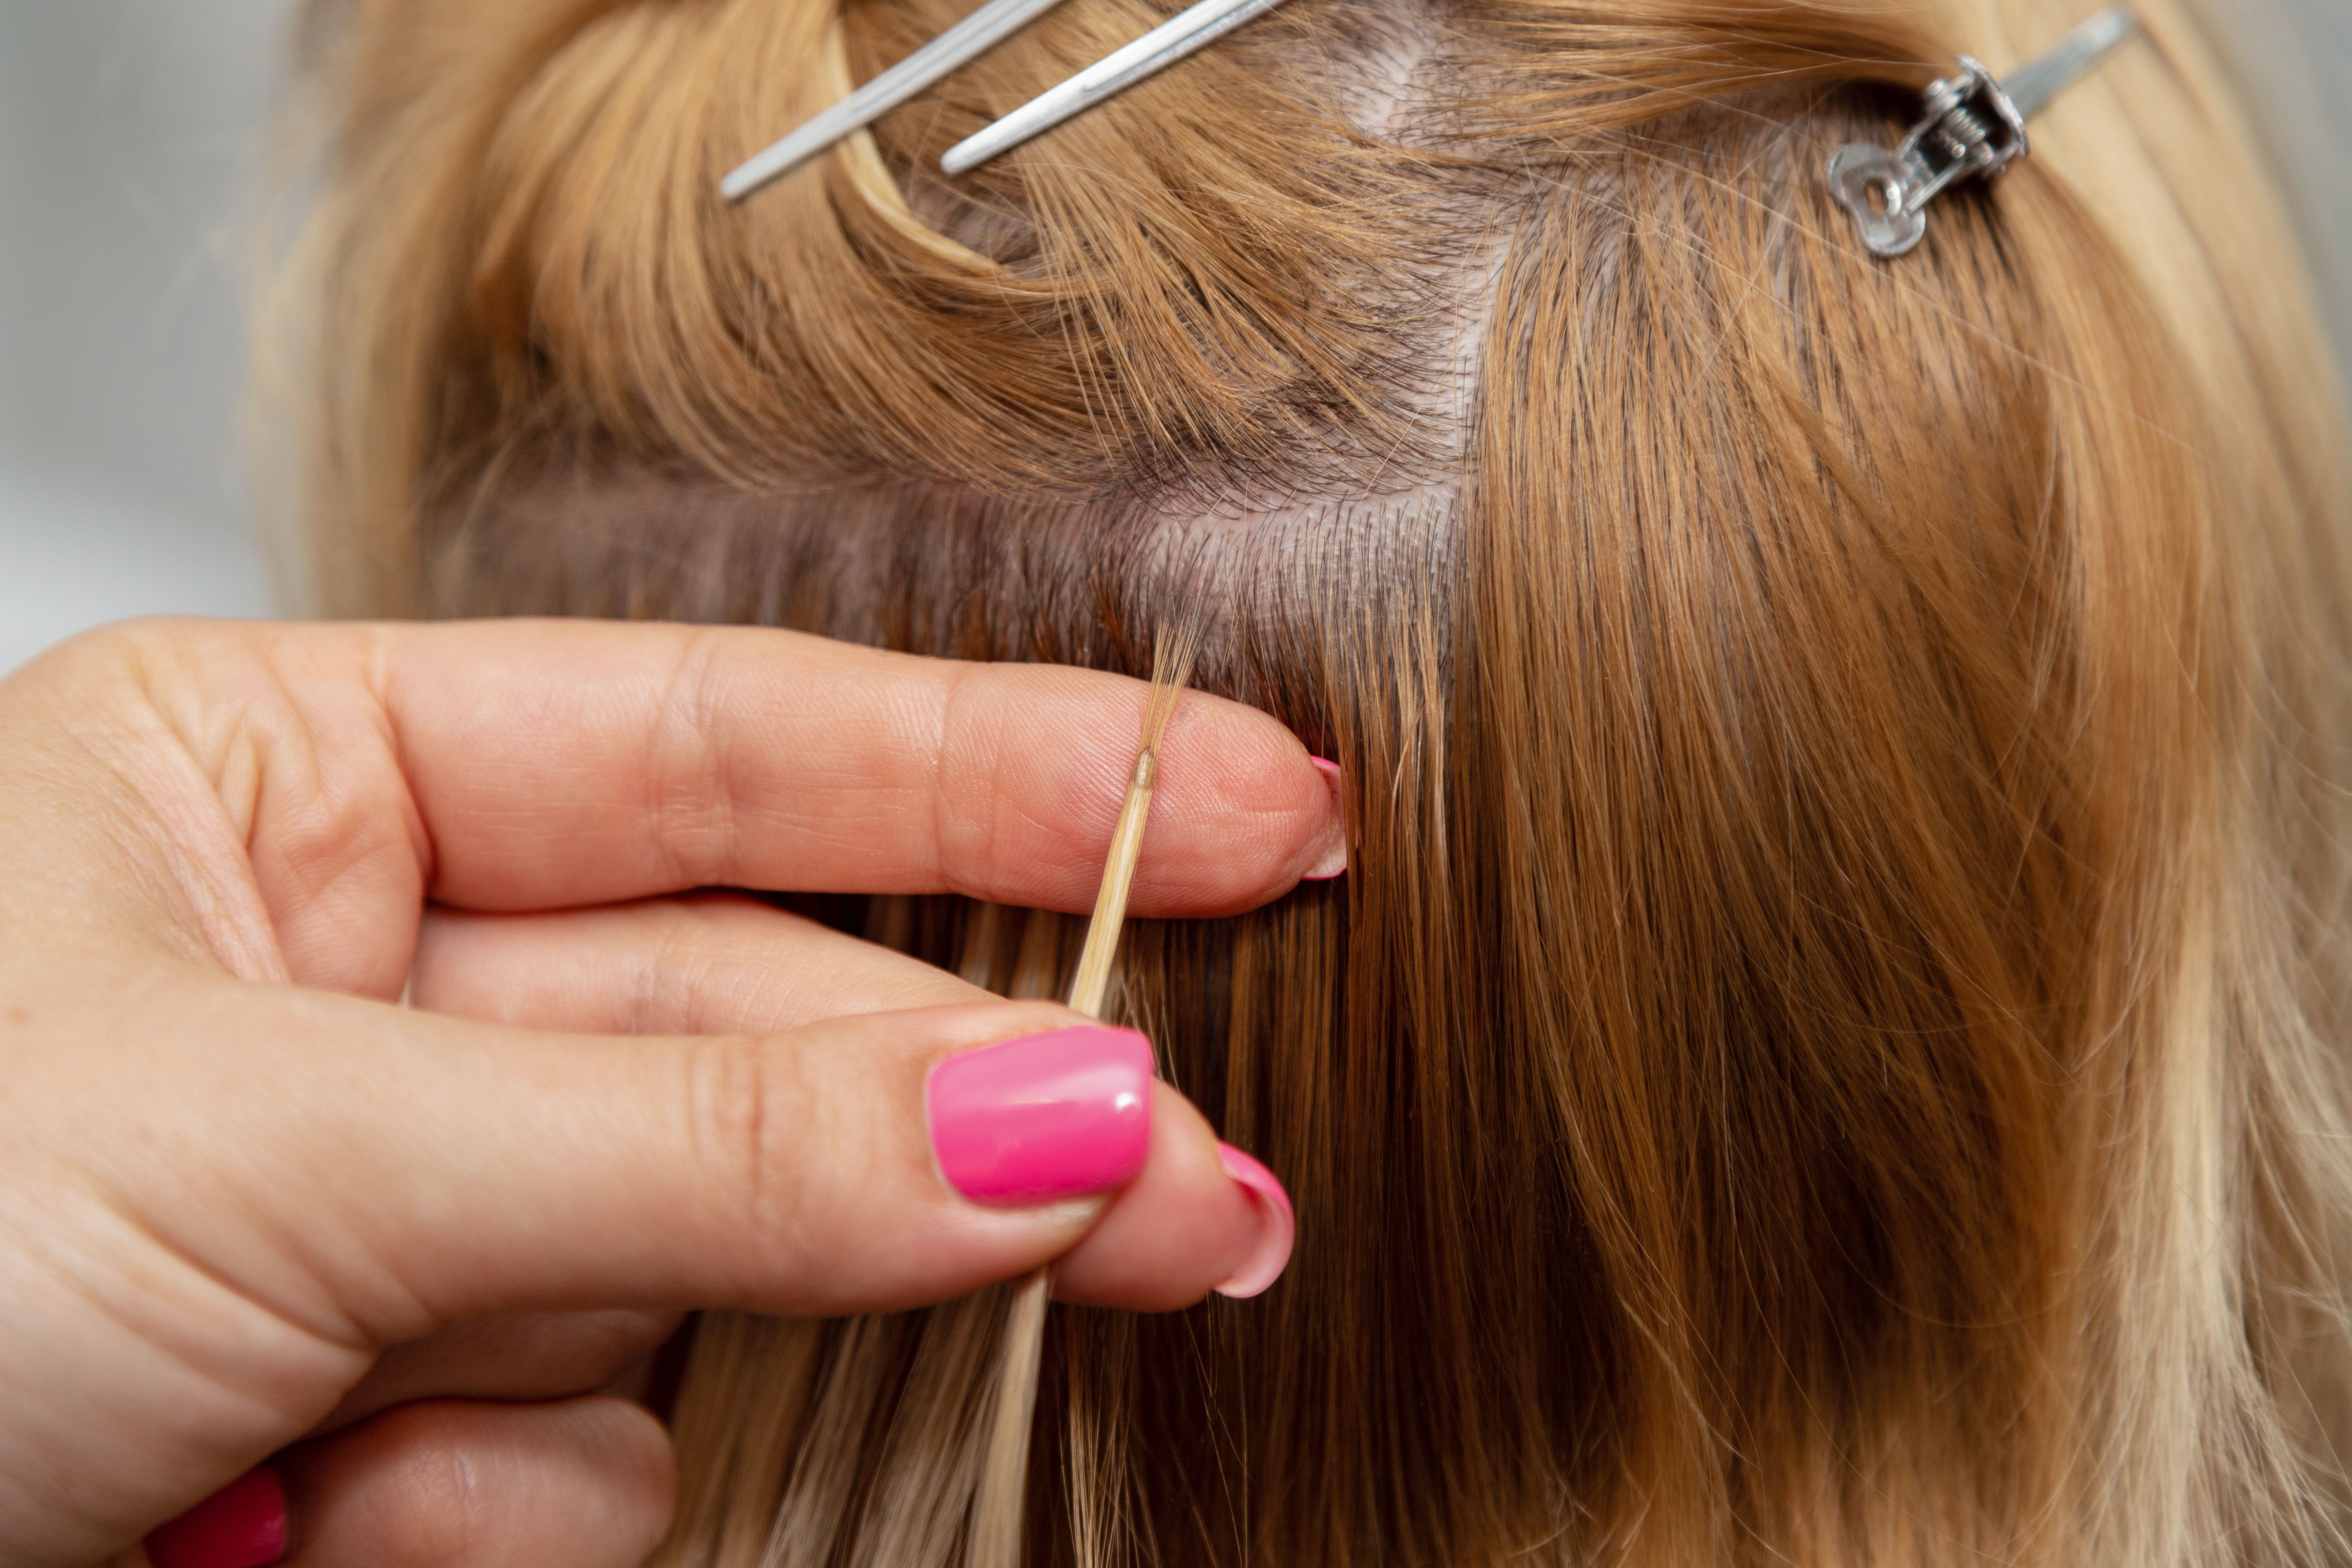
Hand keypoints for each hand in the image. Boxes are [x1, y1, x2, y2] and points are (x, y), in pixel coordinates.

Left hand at [0, 618, 1337, 1567]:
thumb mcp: (278, 1150)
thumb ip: (694, 1150)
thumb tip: (1052, 1125)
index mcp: (286, 792)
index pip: (730, 746)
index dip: (1004, 777)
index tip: (1232, 802)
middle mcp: (358, 981)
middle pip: (760, 1035)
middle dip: (968, 1127)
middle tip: (1202, 1193)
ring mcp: (390, 1206)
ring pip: (699, 1268)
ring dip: (658, 1372)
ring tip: (414, 1470)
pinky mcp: (392, 1407)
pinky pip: (598, 1448)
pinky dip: (512, 1512)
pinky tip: (337, 1530)